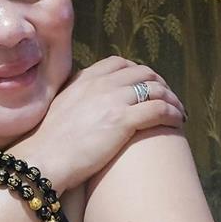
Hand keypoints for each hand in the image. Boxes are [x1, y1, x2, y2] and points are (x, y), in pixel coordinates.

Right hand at [11, 56, 185, 190]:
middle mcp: (100, 84)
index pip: (118, 63)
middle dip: (159, 83)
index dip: (137, 71)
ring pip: (155, 89)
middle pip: (142, 72)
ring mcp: (113, 100)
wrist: (43, 158)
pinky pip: (159, 109)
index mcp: (83, 79)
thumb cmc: (47, 143)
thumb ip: (75, 98)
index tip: (144, 84)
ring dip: (171, 99)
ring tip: (178, 112)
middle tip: (167, 99)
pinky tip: (176, 122)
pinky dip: (172, 113)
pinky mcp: (123, 120)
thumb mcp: (58, 108)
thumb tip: (86, 104)